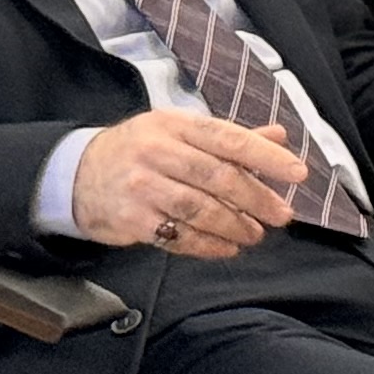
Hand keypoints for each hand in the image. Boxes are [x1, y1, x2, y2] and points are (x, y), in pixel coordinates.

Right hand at [72, 114, 305, 257]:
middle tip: (282, 214)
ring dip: (235, 225)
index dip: (268, 157)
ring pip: (199, 209)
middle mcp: (157, 152)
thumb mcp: (179, 132)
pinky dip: (206, 244)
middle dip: (257, 198)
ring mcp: (141, 186)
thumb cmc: (139, 151)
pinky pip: (176, 235)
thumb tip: (278, 136)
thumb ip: (229, 137)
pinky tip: (225, 247)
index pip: (230, 139)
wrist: (75, 174)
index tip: (298, 174)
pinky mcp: (129, 218)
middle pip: (218, 176)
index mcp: (176, 125)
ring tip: (255, 234)